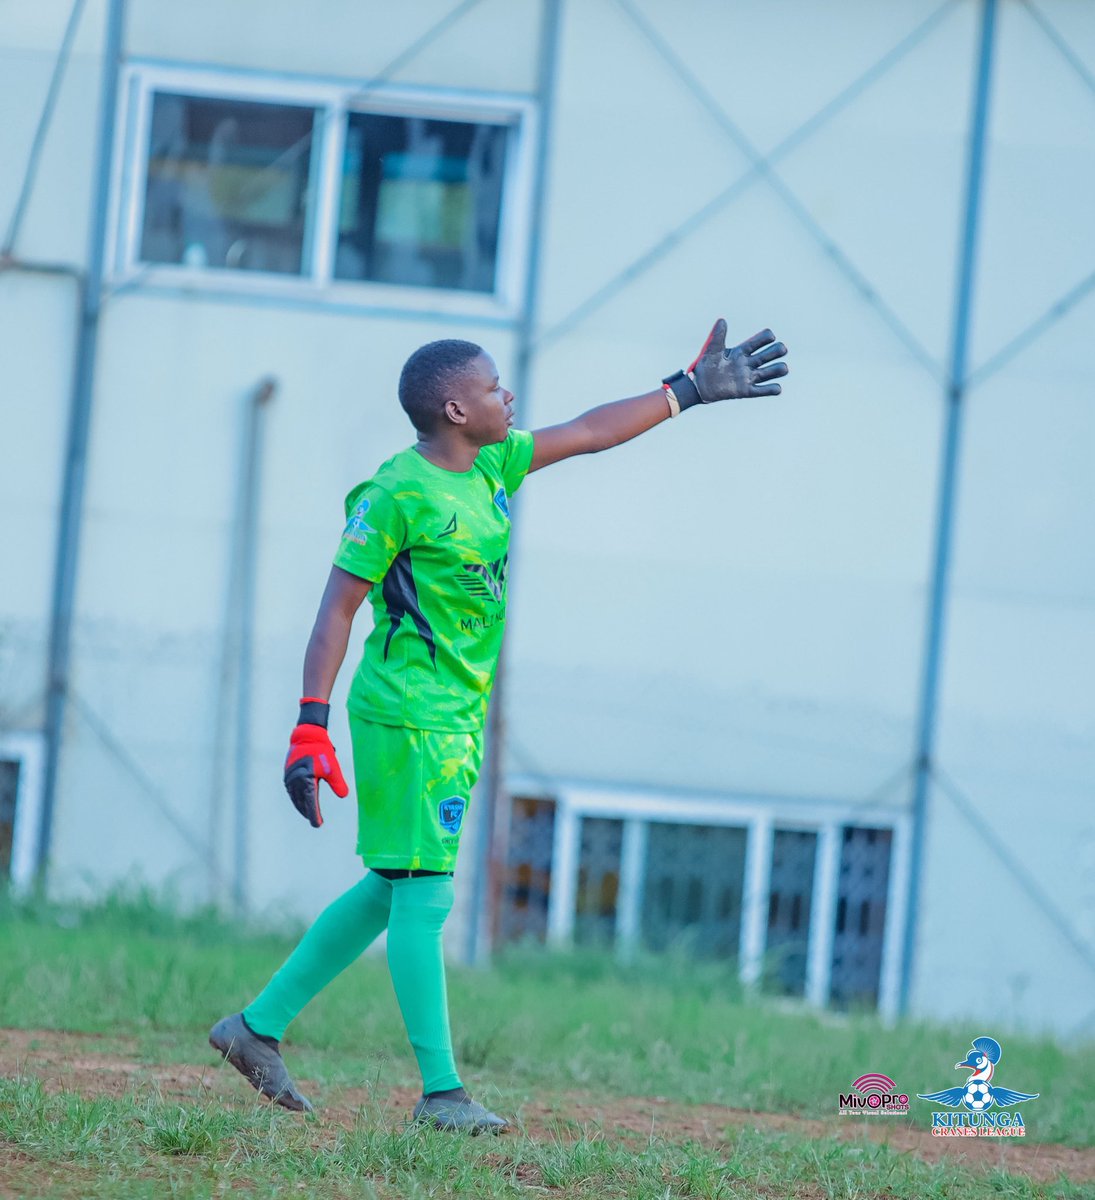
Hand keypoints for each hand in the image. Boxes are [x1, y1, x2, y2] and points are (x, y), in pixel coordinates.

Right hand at [283, 699, 348, 827]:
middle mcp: (295, 781)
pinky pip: (291, 791)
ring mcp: (289, 778)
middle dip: (308, 812)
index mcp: (306, 780)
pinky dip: (296, 798)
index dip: (314, 815)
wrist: (307, 736)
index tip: (318, 824)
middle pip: (301, 802)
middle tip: (316, 821)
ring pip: (295, 797)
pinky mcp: (287, 774)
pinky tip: (300, 801)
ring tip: (309, 813)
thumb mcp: (333, 767)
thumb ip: (338, 783)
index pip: (310, 803)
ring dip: (301, 806)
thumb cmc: (322, 752)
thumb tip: (344, 796)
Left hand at [663, 319, 787, 409]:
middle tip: (781, 350)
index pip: (760, 341)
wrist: (698, 385)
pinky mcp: (746, 391)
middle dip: (778, 350)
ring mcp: (748, 377)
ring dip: (779, 369)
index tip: (770, 336)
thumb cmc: (705, 365)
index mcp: (741, 351)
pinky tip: (777, 388)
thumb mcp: (712, 349)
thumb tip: (722, 320)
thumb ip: (718, 336)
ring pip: (771, 372)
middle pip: (770, 354)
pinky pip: (762, 391)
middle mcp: (748, 363)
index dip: (768, 337)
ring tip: (783, 368)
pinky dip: (772, 389)